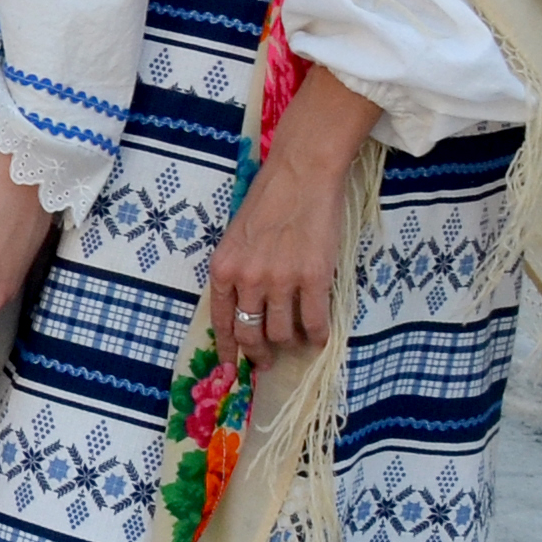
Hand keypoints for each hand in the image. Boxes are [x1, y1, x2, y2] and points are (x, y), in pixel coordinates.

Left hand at [199, 67, 379, 365]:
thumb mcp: (236, 237)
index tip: (231, 368)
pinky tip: (320, 337)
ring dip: (290, 343)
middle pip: (250, 334)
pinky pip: (314, 322)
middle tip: (268, 361)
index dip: (227, 350)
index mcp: (224, 268)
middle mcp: (248, 278)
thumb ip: (237, 271)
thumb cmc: (268, 200)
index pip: (221, 322)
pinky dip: (318, 335)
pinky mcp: (313, 278)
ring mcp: (281, 279)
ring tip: (297, 342)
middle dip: (259, 354)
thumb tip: (244, 308)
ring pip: (283, 333)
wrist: (301, 174)